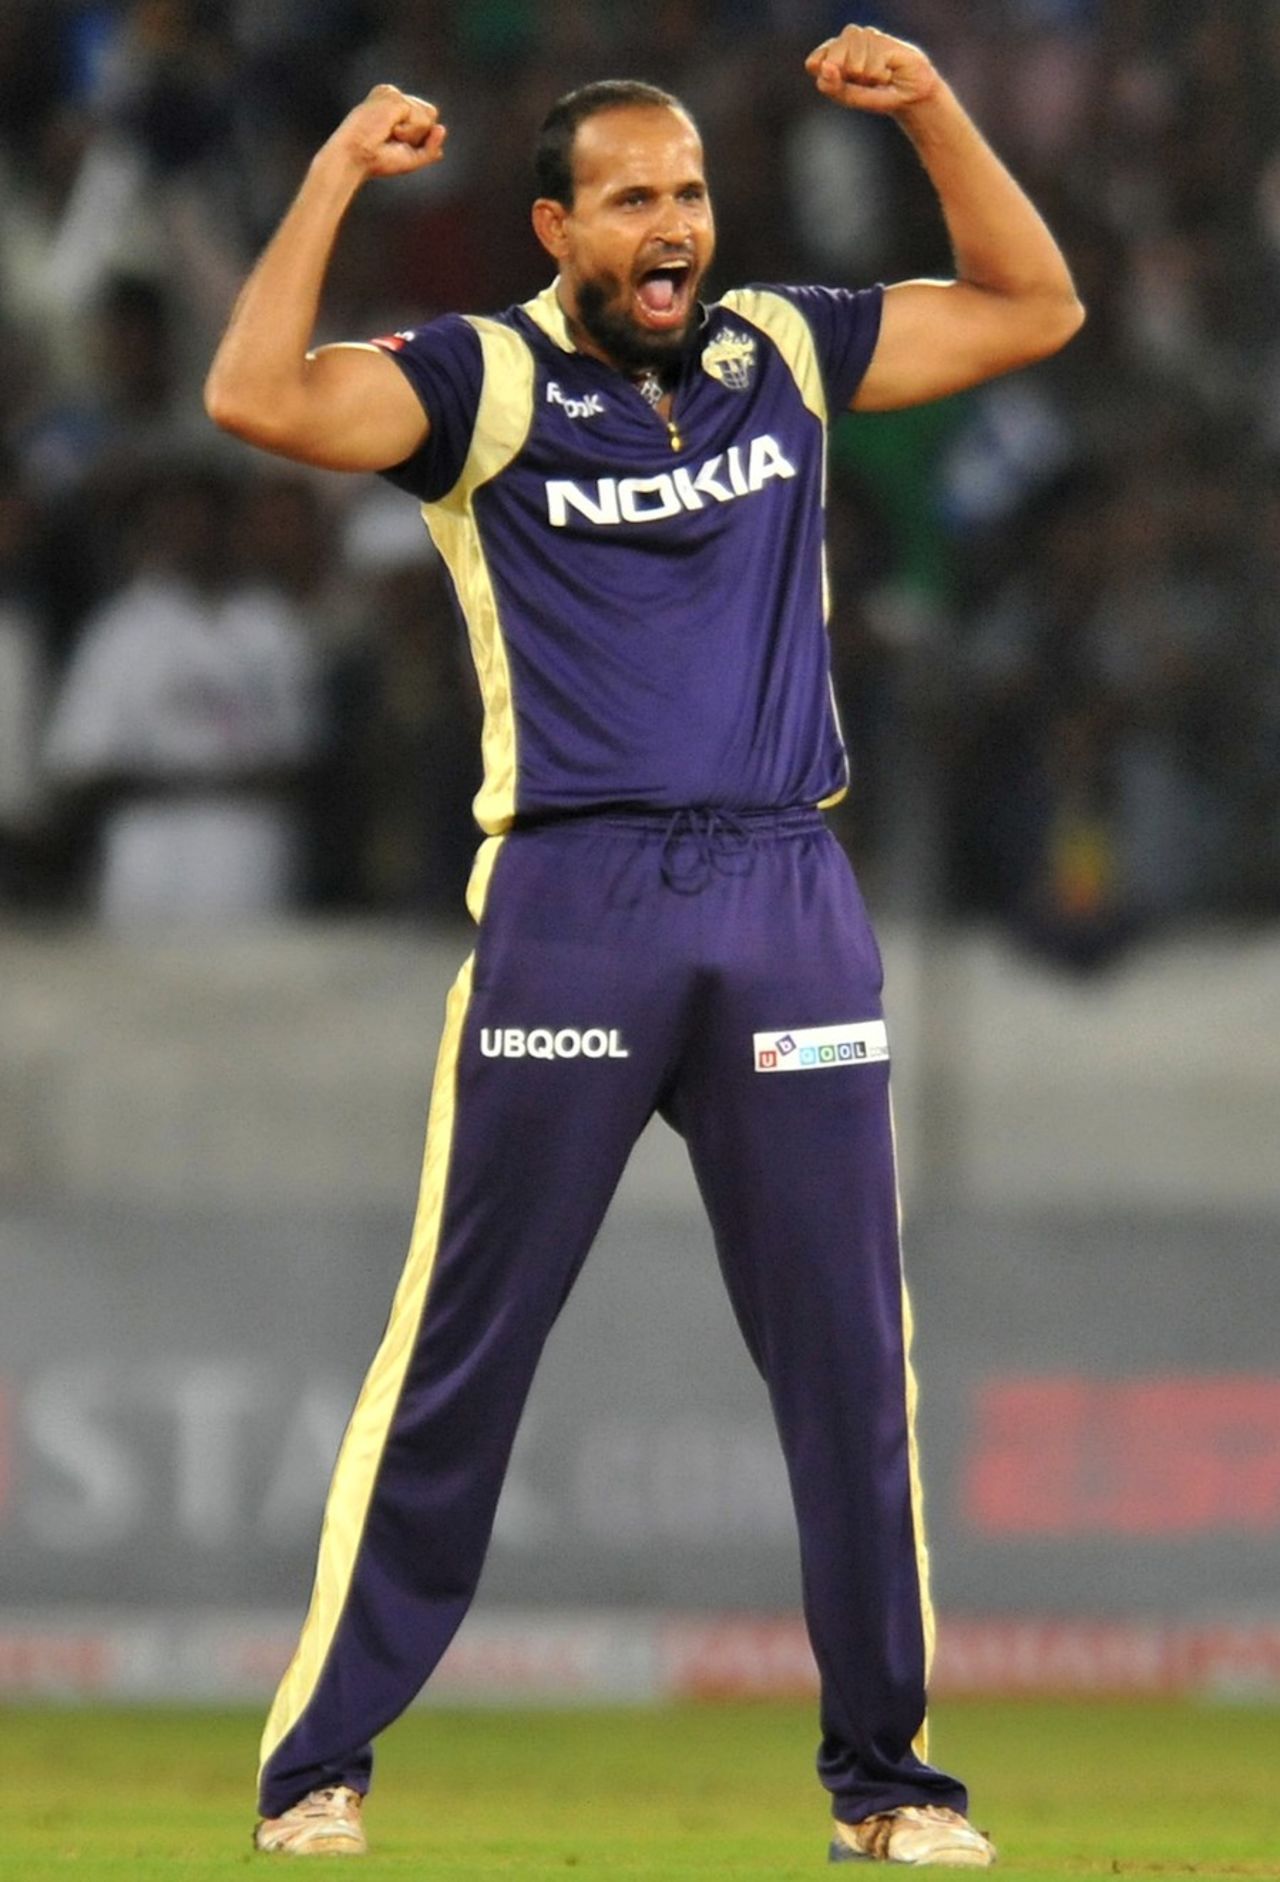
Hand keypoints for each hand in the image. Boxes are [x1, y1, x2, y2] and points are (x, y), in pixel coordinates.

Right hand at [325, 84, 446, 178]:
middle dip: (419, 135)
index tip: (395, 143)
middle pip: (431, 114)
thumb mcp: (411, 158)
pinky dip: (409, 132)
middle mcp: (394, 96)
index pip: (427, 118)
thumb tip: (442, 129)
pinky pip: (419, 118)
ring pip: (428, 116)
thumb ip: (430, 148)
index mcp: (396, 107)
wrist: (357, 157)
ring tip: (389, 135)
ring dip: (412, 135)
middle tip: (393, 140)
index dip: (420, 137)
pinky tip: (390, 130)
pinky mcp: (393, 96)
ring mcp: (392, 94)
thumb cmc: (378, 160)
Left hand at [804, 25, 938, 115]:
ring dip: (866, 76)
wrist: (908, 94)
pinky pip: (872, 62)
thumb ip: (834, 86)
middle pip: (831, 57)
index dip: (825, 76)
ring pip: (852, 60)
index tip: (839, 84)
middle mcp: (845, 42)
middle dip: (847, 76)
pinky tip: (888, 71)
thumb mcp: (850, 98)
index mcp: (831, 56)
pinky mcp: (882, 38)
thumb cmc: (876, 96)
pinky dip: (879, 74)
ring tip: (877, 77)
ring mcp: (864, 37)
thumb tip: (824, 67)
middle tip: (863, 82)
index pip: (814, 61)